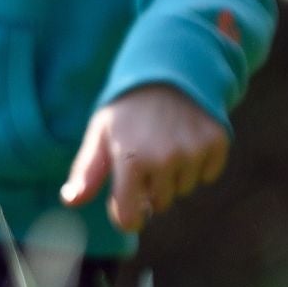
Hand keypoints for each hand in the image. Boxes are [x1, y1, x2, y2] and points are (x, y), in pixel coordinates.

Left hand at [59, 84, 229, 232]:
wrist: (167, 69)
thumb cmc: (127, 108)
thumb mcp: (100, 134)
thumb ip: (85, 172)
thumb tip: (70, 201)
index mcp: (130, 159)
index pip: (129, 217)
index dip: (127, 214)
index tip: (125, 205)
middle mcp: (164, 158)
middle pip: (160, 204)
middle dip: (151, 187)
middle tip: (145, 153)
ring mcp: (193, 151)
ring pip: (184, 189)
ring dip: (175, 174)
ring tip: (165, 141)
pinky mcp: (217, 142)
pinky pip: (208, 174)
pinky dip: (199, 163)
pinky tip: (186, 137)